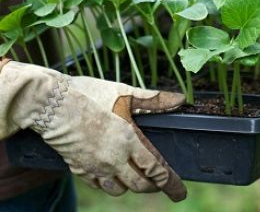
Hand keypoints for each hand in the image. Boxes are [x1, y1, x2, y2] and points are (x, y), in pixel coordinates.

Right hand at [0, 61, 186, 200]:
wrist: (51, 104)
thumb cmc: (89, 95)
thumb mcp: (124, 93)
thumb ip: (154, 99)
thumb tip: (180, 99)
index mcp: (128, 140)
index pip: (155, 169)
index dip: (171, 183)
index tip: (180, 193)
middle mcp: (113, 159)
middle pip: (139, 185)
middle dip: (153, 187)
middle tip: (161, 185)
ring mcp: (95, 167)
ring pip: (118, 190)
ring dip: (131, 186)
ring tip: (136, 178)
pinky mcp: (79, 168)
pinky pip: (98, 186)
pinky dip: (109, 184)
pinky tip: (111, 175)